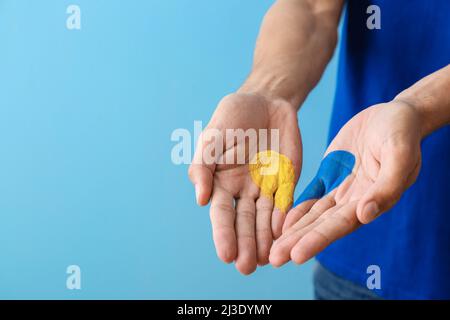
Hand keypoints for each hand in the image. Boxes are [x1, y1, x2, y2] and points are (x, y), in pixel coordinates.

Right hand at [189, 92, 300, 273]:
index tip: (226, 255)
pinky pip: (286, 204)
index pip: (222, 214)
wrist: (266, 101)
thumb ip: (203, 166)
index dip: (223, 234)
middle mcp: (242, 191)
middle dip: (245, 245)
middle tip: (247, 267)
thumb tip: (200, 200)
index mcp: (221, 182)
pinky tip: (285, 235)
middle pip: (244, 222)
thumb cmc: (232, 118)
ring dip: (265, 240)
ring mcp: (265, 188)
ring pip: (265, 219)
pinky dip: (285, 220)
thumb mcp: (212, 137)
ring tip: (267, 260)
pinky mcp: (285, 182)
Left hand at [270, 101, 421, 266]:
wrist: (393, 116)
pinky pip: (309, 195)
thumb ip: (386, 186)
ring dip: (293, 231)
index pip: (340, 225)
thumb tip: (365, 214)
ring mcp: (340, 190)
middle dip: (298, 242)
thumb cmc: (401, 133)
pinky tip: (279, 222)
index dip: (318, 239)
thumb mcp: (399, 154)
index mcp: (372, 200)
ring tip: (273, 249)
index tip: (297, 255)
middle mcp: (354, 201)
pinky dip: (295, 209)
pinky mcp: (329, 175)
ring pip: (312, 215)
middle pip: (321, 225)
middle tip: (275, 258)